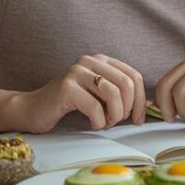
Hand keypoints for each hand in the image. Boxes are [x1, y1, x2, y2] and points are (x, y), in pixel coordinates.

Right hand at [19, 55, 145, 132]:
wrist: (33, 109)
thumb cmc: (69, 105)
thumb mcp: (98, 96)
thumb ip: (120, 94)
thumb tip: (151, 105)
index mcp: (101, 60)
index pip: (134, 76)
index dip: (141, 100)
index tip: (138, 119)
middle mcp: (90, 61)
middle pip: (126, 84)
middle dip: (128, 109)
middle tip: (117, 122)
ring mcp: (77, 71)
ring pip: (113, 94)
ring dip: (114, 116)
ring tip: (105, 123)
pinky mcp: (66, 87)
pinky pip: (95, 107)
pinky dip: (99, 121)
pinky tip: (93, 124)